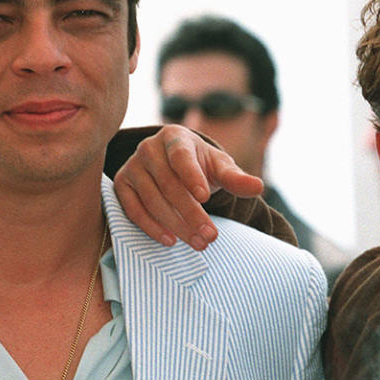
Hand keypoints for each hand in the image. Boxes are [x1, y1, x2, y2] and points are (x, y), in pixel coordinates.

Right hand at [113, 124, 263, 249]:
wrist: (174, 165)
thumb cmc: (200, 165)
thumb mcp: (220, 167)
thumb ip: (236, 178)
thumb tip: (258, 187)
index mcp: (174, 137)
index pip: (181, 157)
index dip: (192, 177)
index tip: (206, 198)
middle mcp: (149, 148)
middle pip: (168, 185)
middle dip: (190, 213)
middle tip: (210, 236)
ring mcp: (132, 166)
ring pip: (151, 200)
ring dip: (175, 225)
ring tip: (198, 243)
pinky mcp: (122, 185)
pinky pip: (132, 209)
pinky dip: (150, 227)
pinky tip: (170, 241)